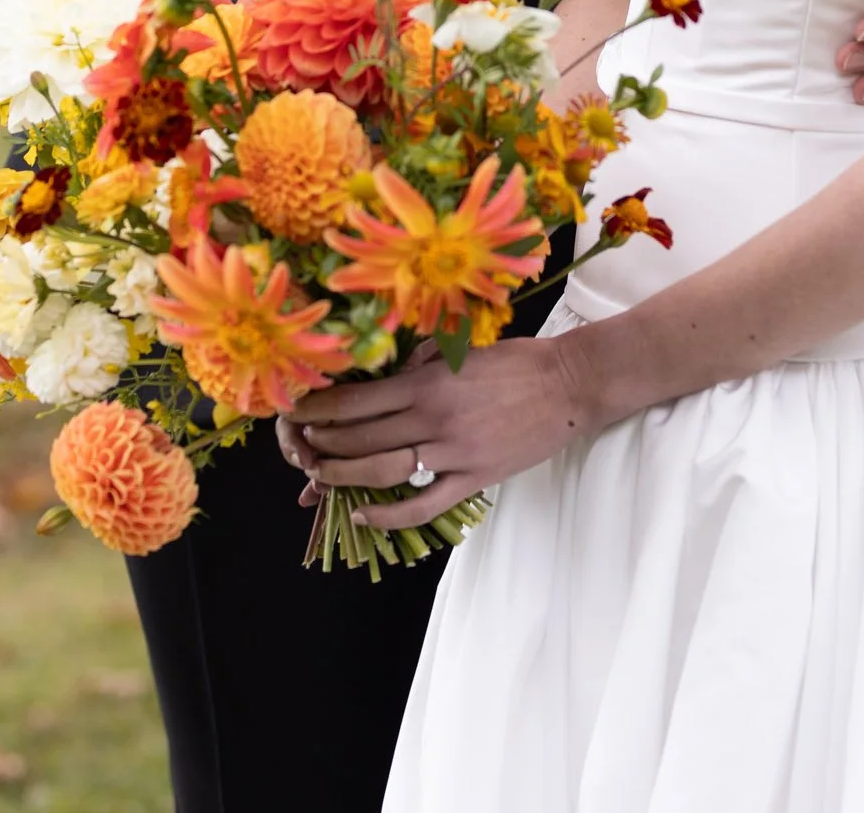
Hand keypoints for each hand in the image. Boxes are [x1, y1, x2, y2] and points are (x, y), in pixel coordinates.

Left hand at [279, 336, 584, 531]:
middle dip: (322, 444)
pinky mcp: (474, 479)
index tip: (296, 411)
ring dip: (343, 476)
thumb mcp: (459, 350)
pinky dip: (389, 514)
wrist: (566, 384)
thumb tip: (384, 375)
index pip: (357, 399)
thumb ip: (419, 363)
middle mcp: (433, 418)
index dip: (320, 409)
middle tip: (298, 447)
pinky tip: (361, 514)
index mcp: (426, 382)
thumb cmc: (514, 361)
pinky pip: (424, 504)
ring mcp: (453, 453)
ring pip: (383, 471)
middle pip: (361, 437)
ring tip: (318, 477)